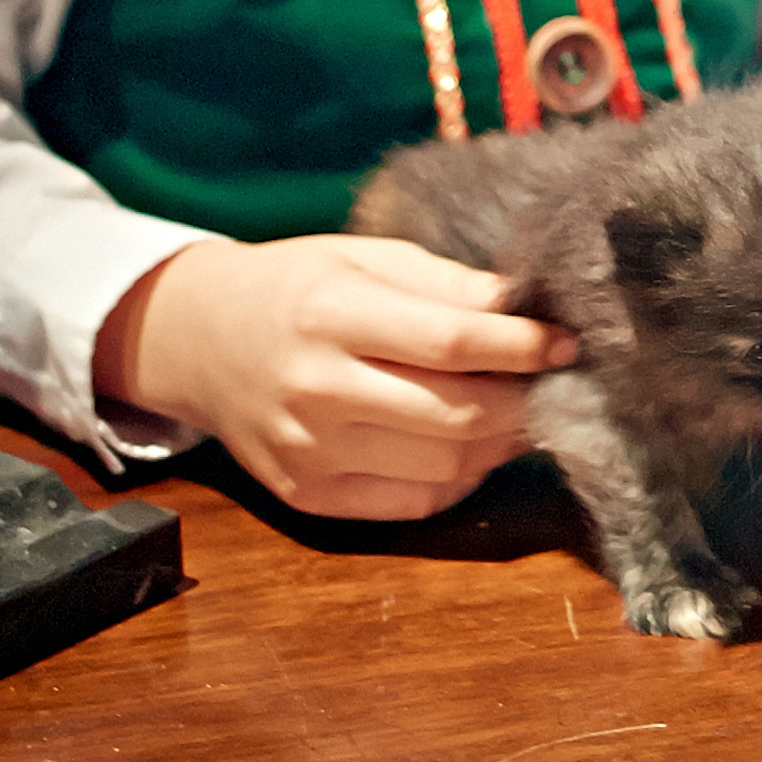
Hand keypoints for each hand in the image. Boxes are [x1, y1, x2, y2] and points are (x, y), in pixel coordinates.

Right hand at [94, 235, 576, 520]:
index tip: (567, 342)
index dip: (523, 346)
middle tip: (555, 384)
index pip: (452, 341)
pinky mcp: (307, 496)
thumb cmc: (293, 286)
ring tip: (521, 411)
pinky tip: (472, 446)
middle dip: (525, 401)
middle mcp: (316, 390)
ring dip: (501, 445)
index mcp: (331, 314)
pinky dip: (459, 480)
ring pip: (444, 468)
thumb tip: (527, 307)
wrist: (195, 340)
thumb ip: (446, 283)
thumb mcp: (364, 256)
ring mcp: (308, 453)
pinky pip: (412, 504)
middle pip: (456, 414)